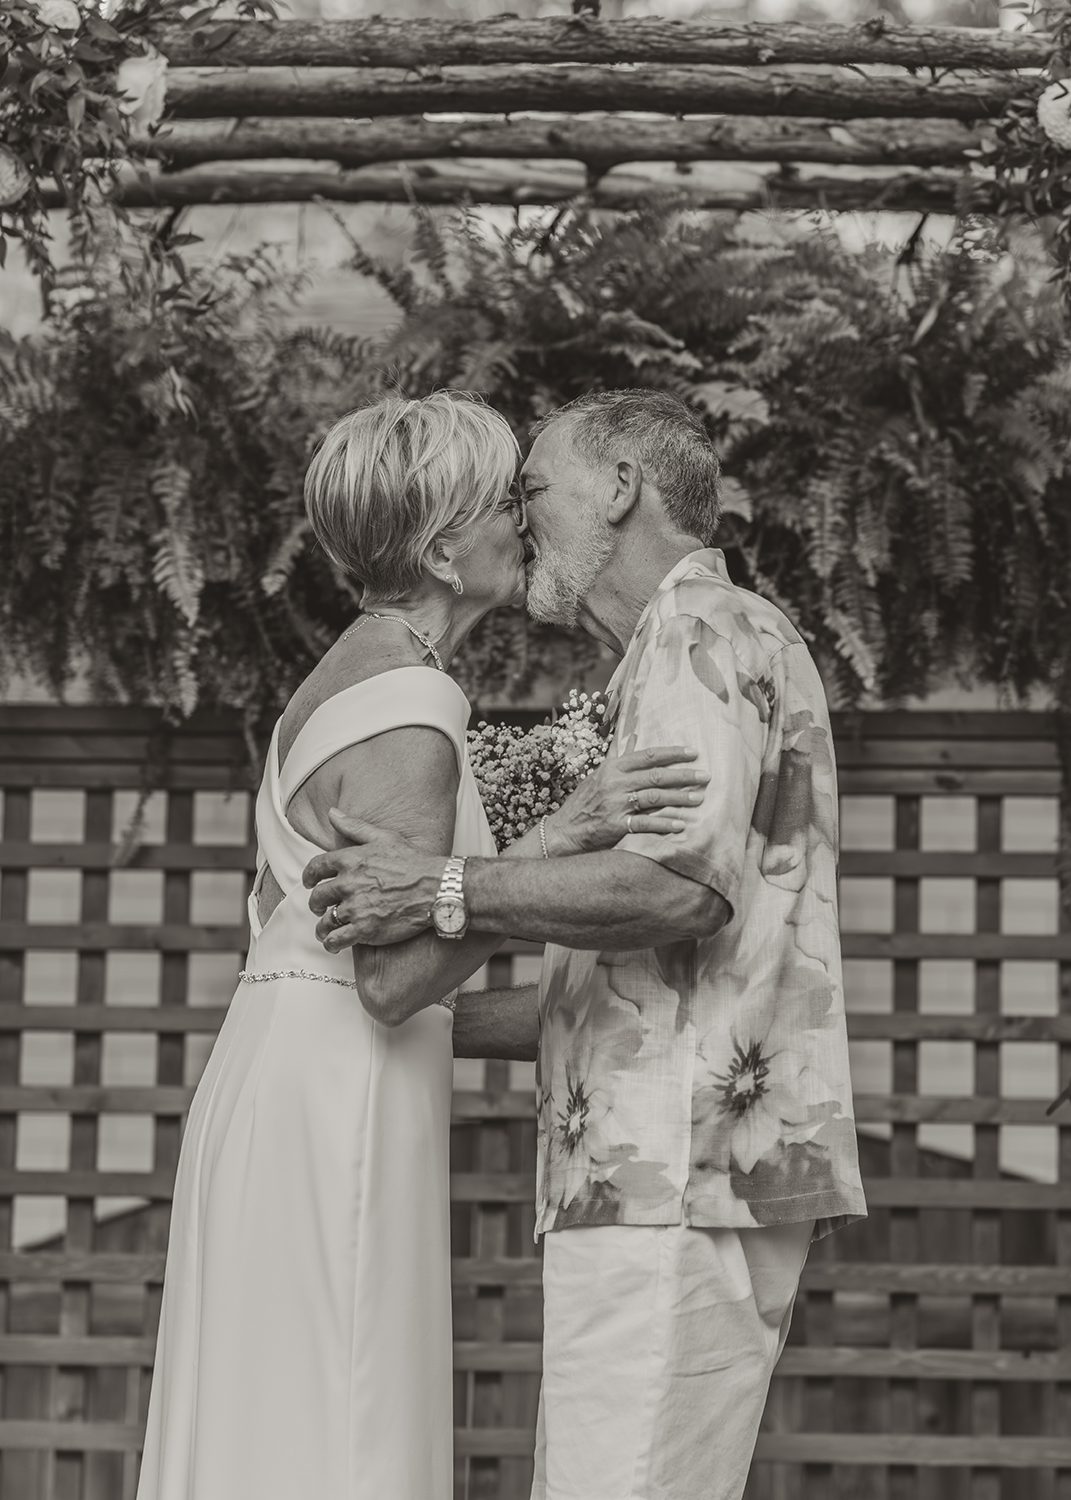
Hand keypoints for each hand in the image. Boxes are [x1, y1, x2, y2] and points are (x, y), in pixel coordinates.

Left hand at [302, 812, 445, 950]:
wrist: (435, 888)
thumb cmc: (413, 862)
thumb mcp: (384, 837)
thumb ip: (354, 826)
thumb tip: (332, 813)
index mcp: (350, 860)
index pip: (316, 867)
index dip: (308, 876)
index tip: (308, 882)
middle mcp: (348, 883)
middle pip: (318, 897)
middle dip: (315, 904)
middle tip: (318, 908)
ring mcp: (356, 908)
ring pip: (326, 921)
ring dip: (322, 926)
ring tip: (324, 930)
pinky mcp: (365, 930)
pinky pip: (336, 940)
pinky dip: (332, 942)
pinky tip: (334, 943)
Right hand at [544, 745, 708, 856]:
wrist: (563, 831)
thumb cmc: (584, 805)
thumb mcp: (599, 778)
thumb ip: (621, 767)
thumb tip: (641, 750)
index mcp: (612, 768)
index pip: (647, 756)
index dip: (672, 753)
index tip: (693, 753)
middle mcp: (614, 783)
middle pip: (656, 776)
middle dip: (684, 775)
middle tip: (706, 776)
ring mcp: (615, 804)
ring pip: (654, 798)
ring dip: (680, 798)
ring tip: (699, 798)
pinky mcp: (615, 825)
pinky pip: (645, 824)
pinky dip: (664, 824)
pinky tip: (680, 824)